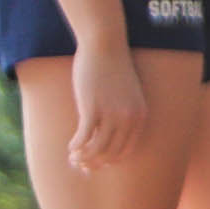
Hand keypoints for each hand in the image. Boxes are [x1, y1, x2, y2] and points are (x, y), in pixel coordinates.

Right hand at [67, 39, 149, 173]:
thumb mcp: (124, 94)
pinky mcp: (93, 108)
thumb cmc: (112, 69)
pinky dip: (76, 146)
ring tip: (73, 156)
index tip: (97, 164)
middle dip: (94, 163)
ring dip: (83, 157)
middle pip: (110, 153)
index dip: (109, 161)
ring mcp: (112, 114)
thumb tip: (105, 135)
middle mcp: (129, 118)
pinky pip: (84, 138)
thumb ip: (119, 114)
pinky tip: (69, 147)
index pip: (126, 151)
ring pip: (97, 149)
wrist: (105, 45)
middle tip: (79, 163)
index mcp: (140, 116)